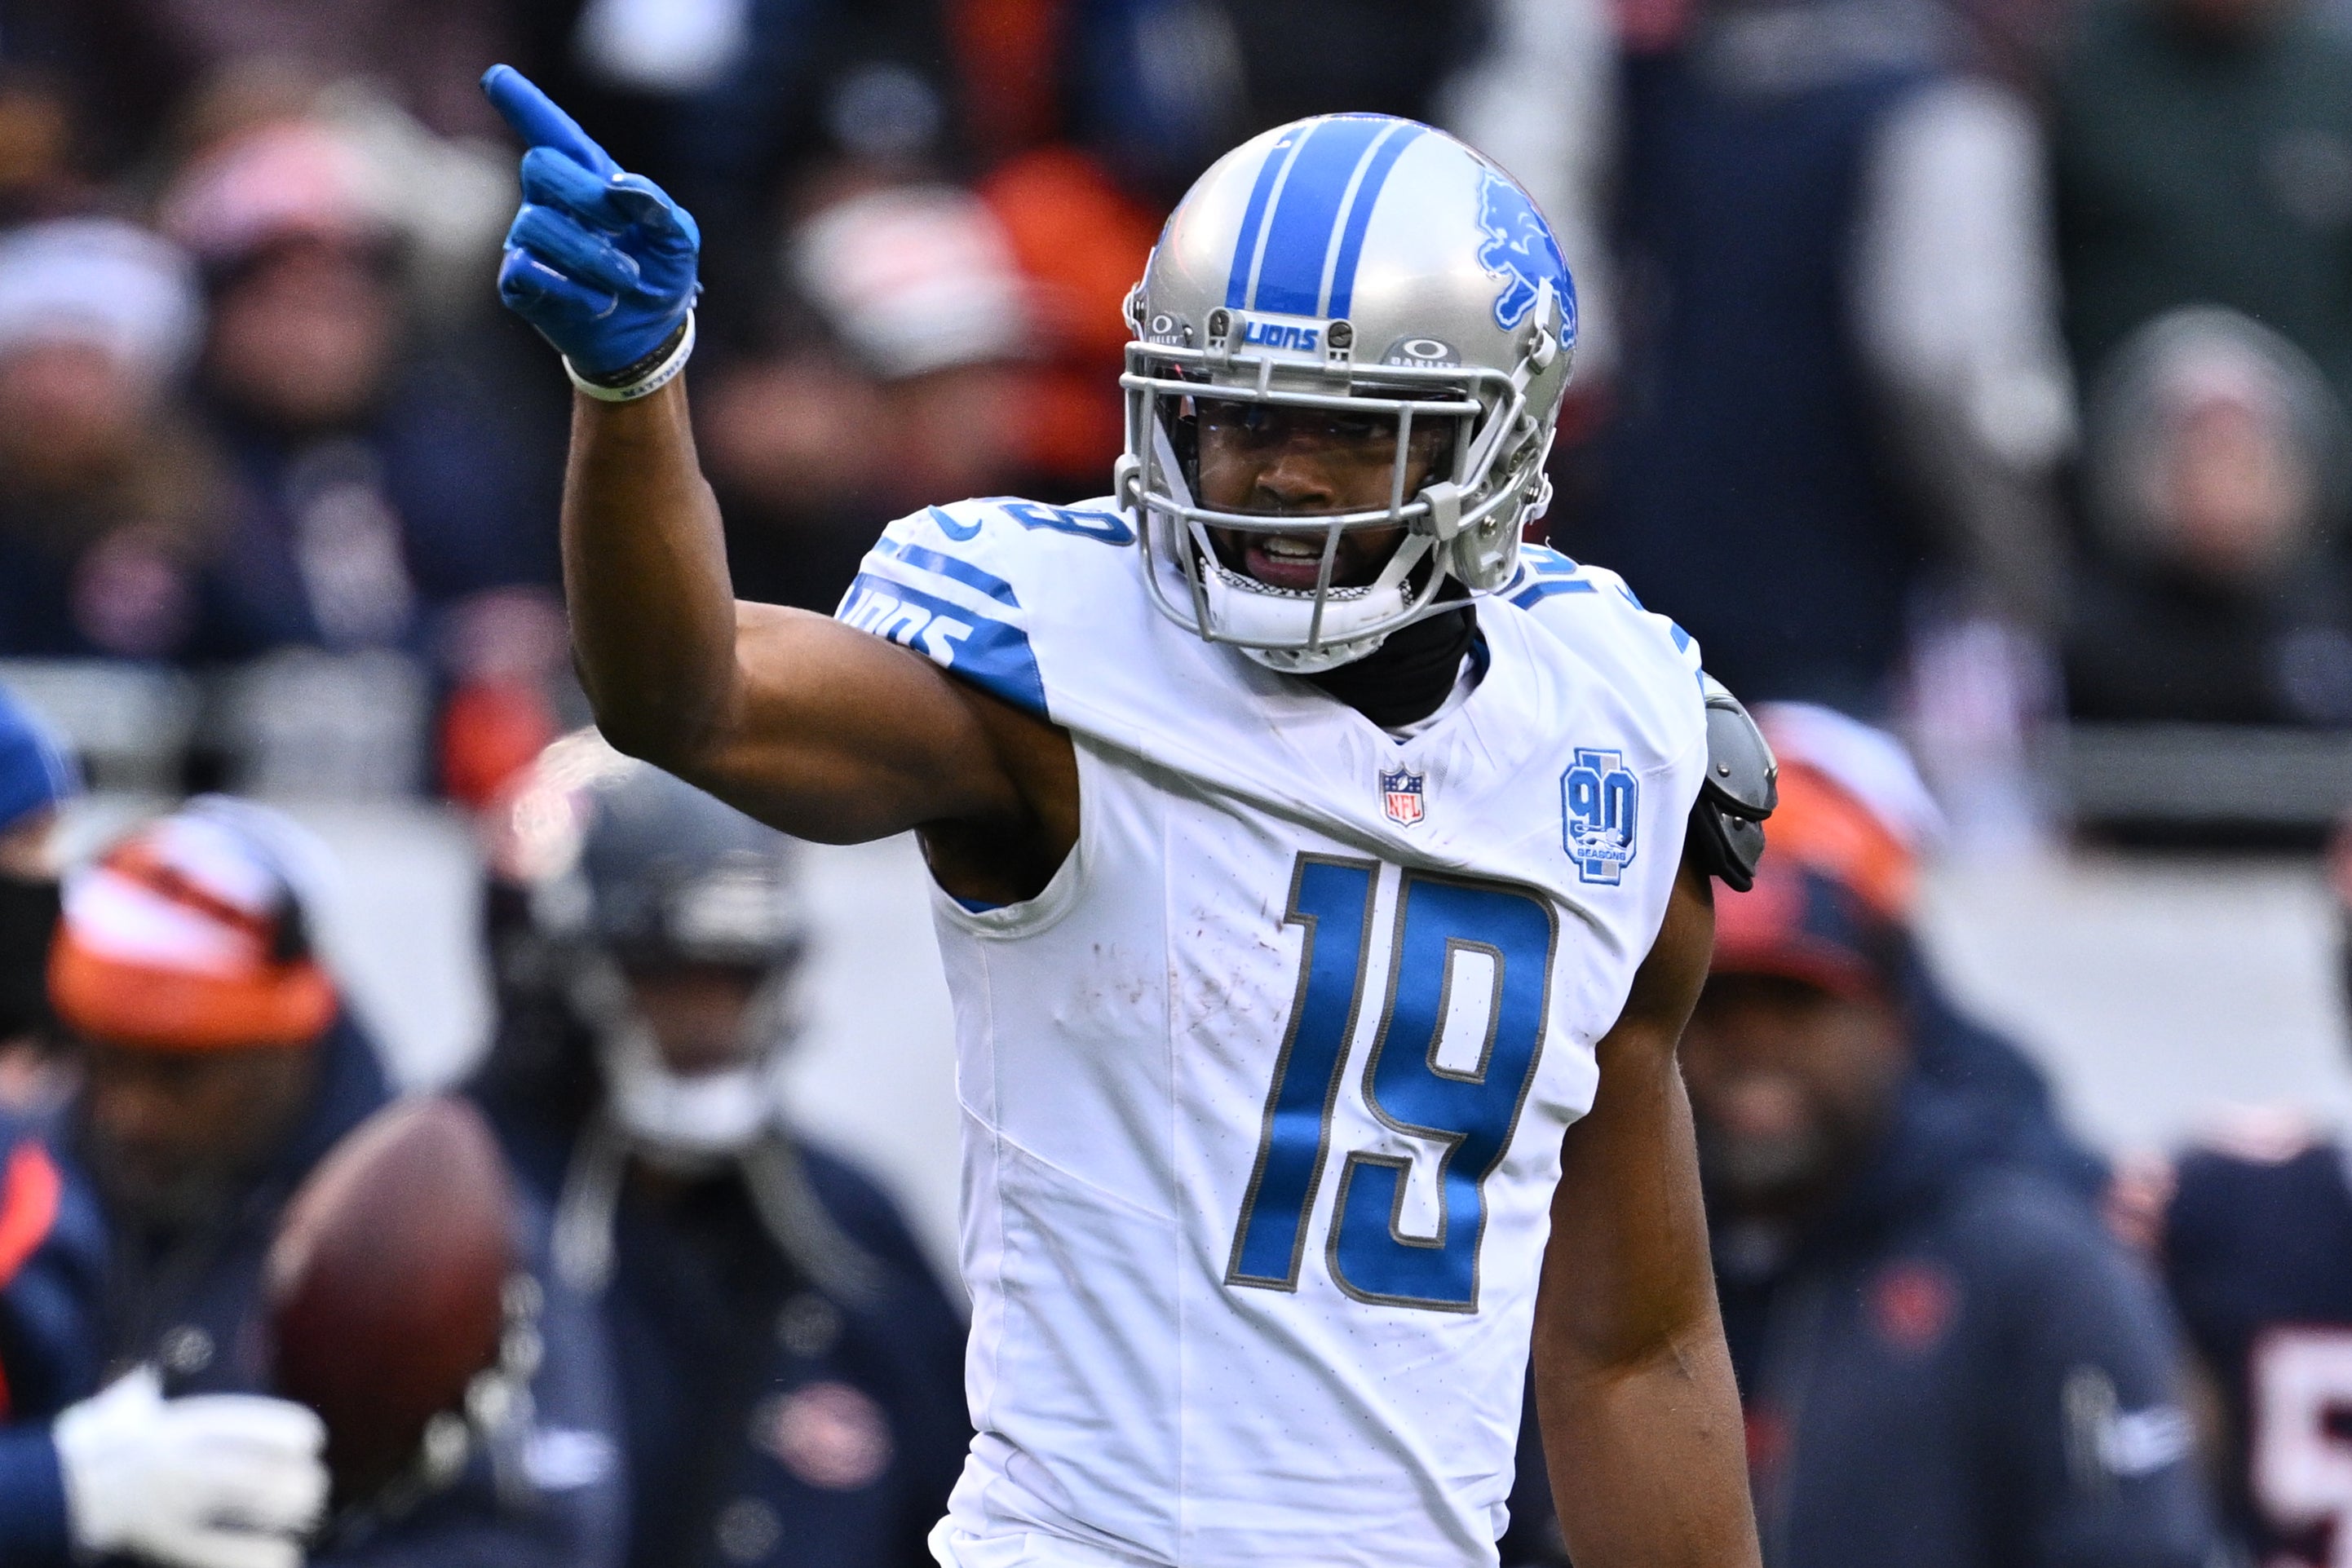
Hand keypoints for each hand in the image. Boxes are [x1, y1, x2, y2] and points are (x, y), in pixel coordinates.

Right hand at [54, 1366, 328, 1567]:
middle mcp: (176, 1460)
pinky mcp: (159, 1539)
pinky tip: (285, 1557)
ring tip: (305, 1511)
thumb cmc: (93, 1449)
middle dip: (292, 1478)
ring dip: (283, 1507)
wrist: (44, 1493)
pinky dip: (252, 1555)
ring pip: (241, 1502)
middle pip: (250, 1466)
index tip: (313, 1438)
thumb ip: (145, 1396)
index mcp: (174, 1426)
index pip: (240, 1422)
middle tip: (314, 1486)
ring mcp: (168, 1503)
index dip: (283, 1430)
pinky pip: (214, 1551)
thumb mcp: (122, 1414)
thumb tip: (146, 1382)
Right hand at [481, 64, 699, 377]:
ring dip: (591, 256)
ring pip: (536, 225)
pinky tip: (598, 302)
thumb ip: (661, 209)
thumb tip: (622, 188)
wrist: (647, 337)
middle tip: (622, 230)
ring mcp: (529, 241)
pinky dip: (572, 289)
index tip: (496, 77)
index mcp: (589, 180)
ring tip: (624, 282)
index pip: (555, 135)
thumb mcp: (678, 242)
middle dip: (584, 196)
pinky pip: (528, 270)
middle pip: (539, 166)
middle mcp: (550, 202)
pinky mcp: (519, 282)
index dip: (526, 105)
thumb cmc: (659, 275)